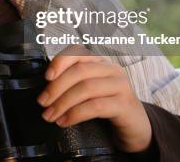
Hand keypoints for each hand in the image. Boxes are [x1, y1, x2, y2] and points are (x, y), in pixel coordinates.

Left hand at [36, 46, 151, 152]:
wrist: (136, 127)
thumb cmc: (108, 107)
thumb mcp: (90, 91)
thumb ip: (73, 84)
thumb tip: (46, 90)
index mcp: (100, 62)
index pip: (78, 52)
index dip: (60, 61)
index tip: (46, 77)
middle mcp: (112, 70)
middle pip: (79, 70)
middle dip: (56, 87)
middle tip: (43, 102)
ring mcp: (121, 86)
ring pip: (86, 88)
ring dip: (63, 103)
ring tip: (51, 115)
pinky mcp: (125, 105)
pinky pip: (96, 106)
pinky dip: (76, 114)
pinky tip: (65, 121)